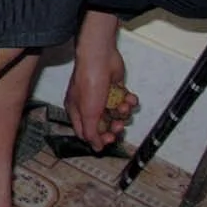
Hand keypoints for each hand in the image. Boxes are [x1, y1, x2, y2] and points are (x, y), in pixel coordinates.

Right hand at [66, 12, 138, 150]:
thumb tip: (95, 147)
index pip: (87, 133)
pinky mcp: (114, 89)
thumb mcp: (88, 113)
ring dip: (123, 112)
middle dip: (114, 126)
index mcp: (77, 111)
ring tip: (123, 105)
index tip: (109, 138)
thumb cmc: (89, 81)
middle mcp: (89, 104)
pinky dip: (129, 101)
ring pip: (116, 113)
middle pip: (104, 125)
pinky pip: (124, 101)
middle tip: (119, 124)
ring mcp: (102, 96)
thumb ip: (91, 132)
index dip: (99, 138)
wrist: (101, 58)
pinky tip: (129, 97)